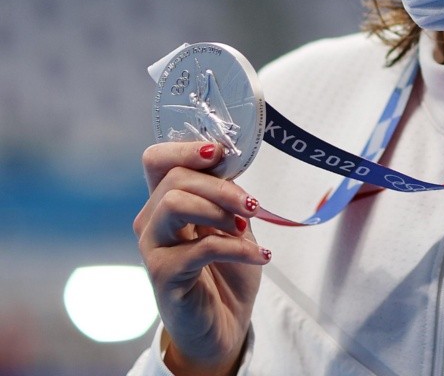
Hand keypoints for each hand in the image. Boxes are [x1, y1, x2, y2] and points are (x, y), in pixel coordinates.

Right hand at [133, 142, 270, 375]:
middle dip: (220, 186)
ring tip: (244, 227)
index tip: (218, 153)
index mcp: (167, 200)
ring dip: (219, 210)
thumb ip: (227, 194)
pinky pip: (201, 247)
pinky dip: (238, 248)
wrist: (225, 323)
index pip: (157, 159)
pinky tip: (261, 256)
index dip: (184, 149)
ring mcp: (154, 248)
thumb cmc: (227, 269)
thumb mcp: (233, 222)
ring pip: (175, 204)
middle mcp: (152, 220)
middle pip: (175, 178)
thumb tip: (234, 163)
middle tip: (250, 205)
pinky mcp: (163, 276)